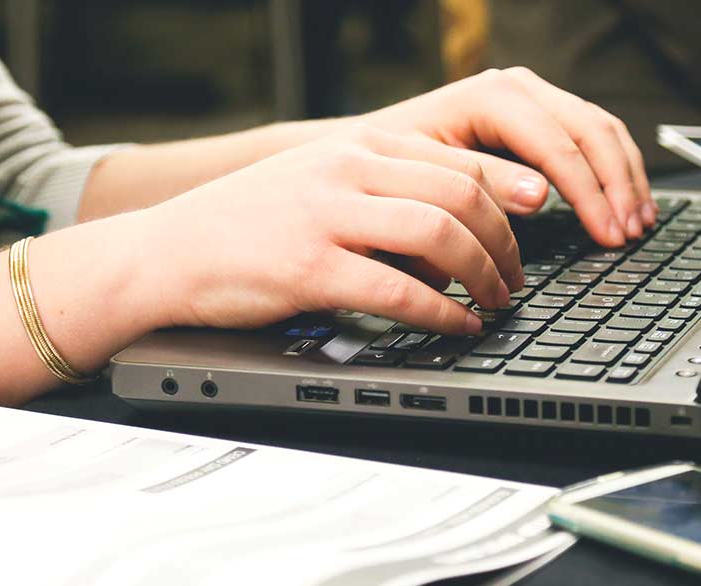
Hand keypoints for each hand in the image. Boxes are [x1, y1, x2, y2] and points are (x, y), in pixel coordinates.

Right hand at [131, 126, 522, 335]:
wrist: (166, 252)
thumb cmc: (245, 227)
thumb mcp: (318, 184)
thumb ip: (380, 192)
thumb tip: (455, 231)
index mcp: (355, 145)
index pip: (456, 160)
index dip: (508, 196)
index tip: (534, 225)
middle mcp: (346, 169)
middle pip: (460, 194)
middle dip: (504, 242)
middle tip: (516, 279)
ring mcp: (327, 216)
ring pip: (439, 233)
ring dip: (482, 274)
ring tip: (495, 303)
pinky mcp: (309, 267)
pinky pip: (398, 289)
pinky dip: (440, 312)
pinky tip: (456, 325)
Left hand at [359, 67, 654, 246]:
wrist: (366, 151)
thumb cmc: (389, 168)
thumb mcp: (428, 178)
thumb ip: (483, 184)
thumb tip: (540, 195)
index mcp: (491, 97)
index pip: (558, 144)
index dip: (589, 193)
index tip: (608, 233)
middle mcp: (517, 88)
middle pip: (591, 130)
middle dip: (617, 186)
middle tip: (629, 234)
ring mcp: (532, 98)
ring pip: (601, 129)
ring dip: (626, 178)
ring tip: (639, 223)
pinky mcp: (539, 117)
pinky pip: (592, 136)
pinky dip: (615, 170)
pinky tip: (626, 203)